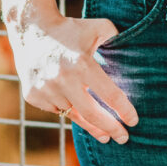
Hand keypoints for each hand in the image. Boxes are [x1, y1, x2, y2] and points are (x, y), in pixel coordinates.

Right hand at [6, 13, 138, 143]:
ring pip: (74, 114)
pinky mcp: (33, 96)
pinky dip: (69, 110)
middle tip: (123, 138)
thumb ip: (117, 38)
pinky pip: (56, 110)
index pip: (109, 94)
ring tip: (104, 134)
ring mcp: (46, 90)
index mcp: (82, 63)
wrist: (32, 29)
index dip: (124, 110)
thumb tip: (132, 55)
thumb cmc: (71, 28)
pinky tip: (78, 108)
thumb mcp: (98, 27)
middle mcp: (63, 79)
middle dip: (110, 128)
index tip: (134, 121)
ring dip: (91, 124)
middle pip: (92, 114)